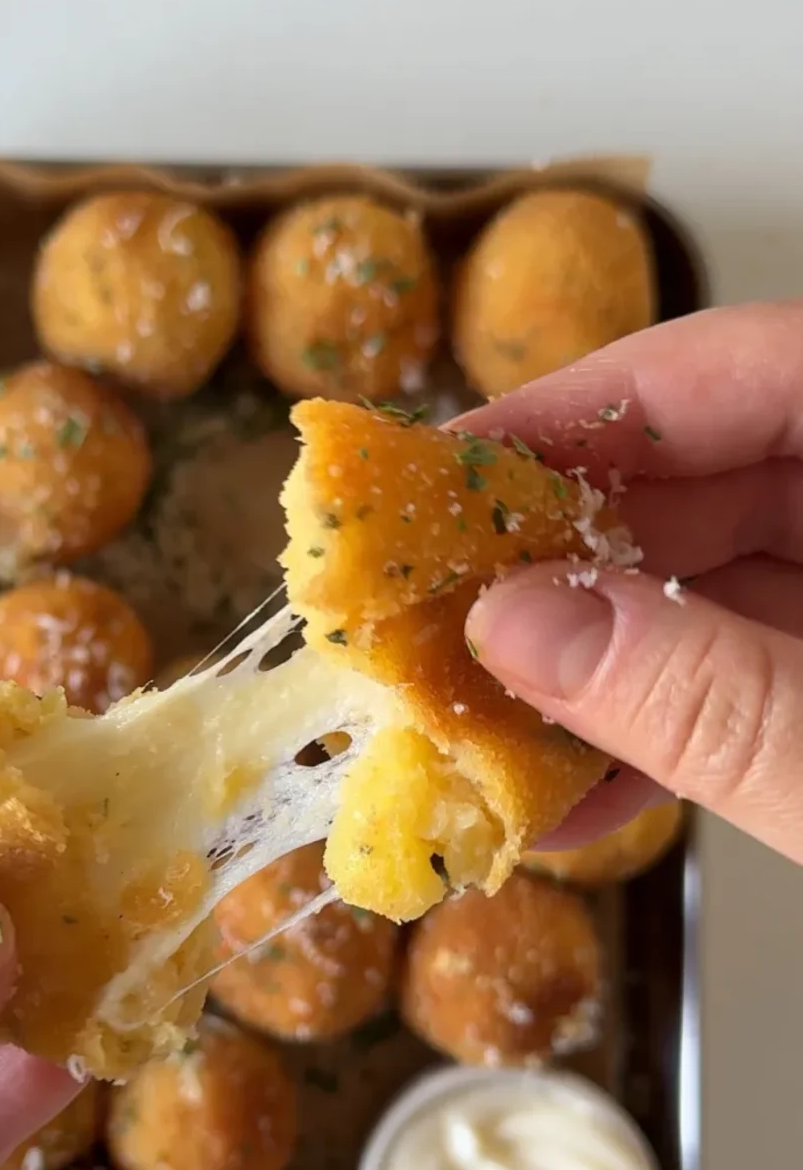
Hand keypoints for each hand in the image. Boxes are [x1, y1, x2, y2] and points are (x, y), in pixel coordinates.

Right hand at [460, 300, 802, 859]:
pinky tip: (564, 800)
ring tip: (465, 721)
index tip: (439, 474)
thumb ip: (709, 697)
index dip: (580, 410)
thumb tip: (515, 627)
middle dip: (555, 558)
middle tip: (424, 614)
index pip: (740, 369)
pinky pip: (745, 680)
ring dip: (585, 667)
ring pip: (710, 590)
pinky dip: (660, 737)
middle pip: (706, 479)